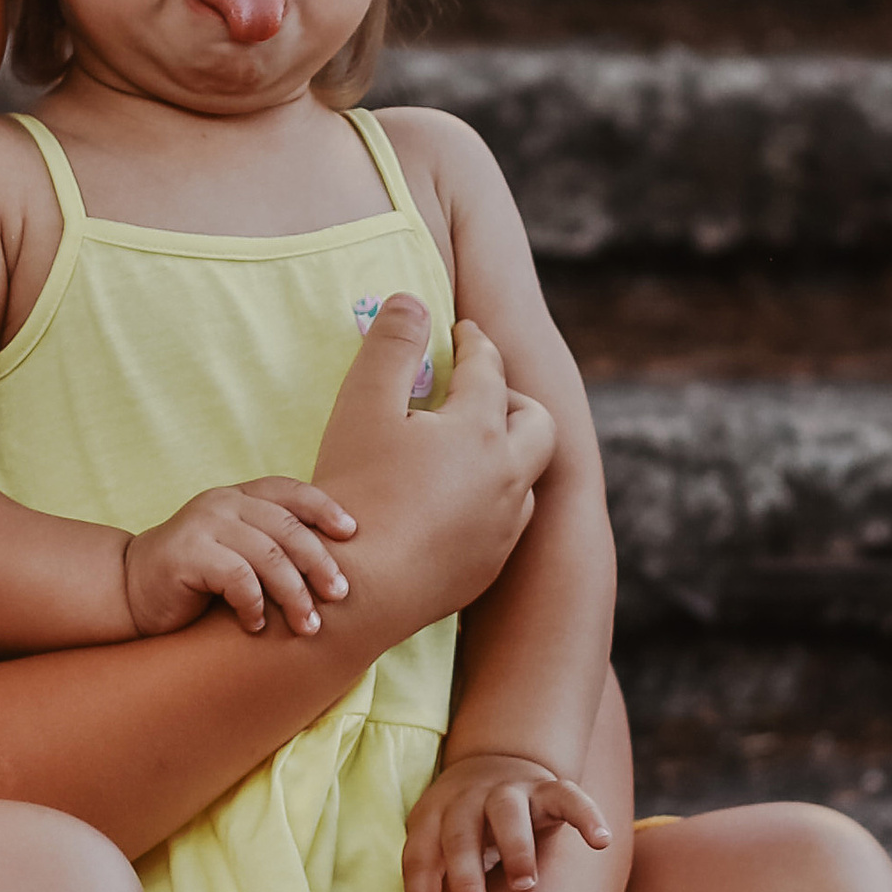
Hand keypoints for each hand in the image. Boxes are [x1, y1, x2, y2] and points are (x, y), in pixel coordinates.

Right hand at [122, 478, 356, 639]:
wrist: (131, 593)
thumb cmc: (195, 581)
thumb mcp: (237, 553)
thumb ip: (271, 546)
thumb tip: (336, 567)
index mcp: (238, 497)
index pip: (290, 492)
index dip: (325, 509)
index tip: (353, 535)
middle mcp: (222, 503)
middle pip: (288, 528)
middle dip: (320, 563)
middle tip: (340, 595)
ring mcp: (202, 525)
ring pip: (269, 555)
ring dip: (295, 594)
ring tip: (308, 625)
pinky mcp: (187, 554)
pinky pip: (238, 578)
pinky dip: (254, 605)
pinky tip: (255, 626)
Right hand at [312, 300, 553, 640]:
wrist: (357, 590)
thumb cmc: (355, 490)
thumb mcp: (362, 404)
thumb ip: (391, 346)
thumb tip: (412, 300)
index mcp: (481, 431)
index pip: (488, 368)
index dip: (474, 342)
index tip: (461, 332)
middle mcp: (508, 478)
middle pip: (536, 423)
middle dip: (511, 398)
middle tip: (477, 391)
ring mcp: (503, 527)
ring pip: (525, 477)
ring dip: (505, 453)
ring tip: (465, 448)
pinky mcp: (488, 567)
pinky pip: (507, 521)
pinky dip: (491, 498)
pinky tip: (454, 502)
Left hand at [404, 748, 610, 891]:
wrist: (496, 763)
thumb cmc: (464, 829)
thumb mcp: (441, 847)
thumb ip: (440, 884)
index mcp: (433, 818)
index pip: (421, 857)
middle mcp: (467, 800)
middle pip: (460, 837)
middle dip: (465, 880)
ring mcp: (508, 791)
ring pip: (507, 814)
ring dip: (514, 850)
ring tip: (524, 888)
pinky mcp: (547, 788)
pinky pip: (568, 797)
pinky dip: (586, 815)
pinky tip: (602, 842)